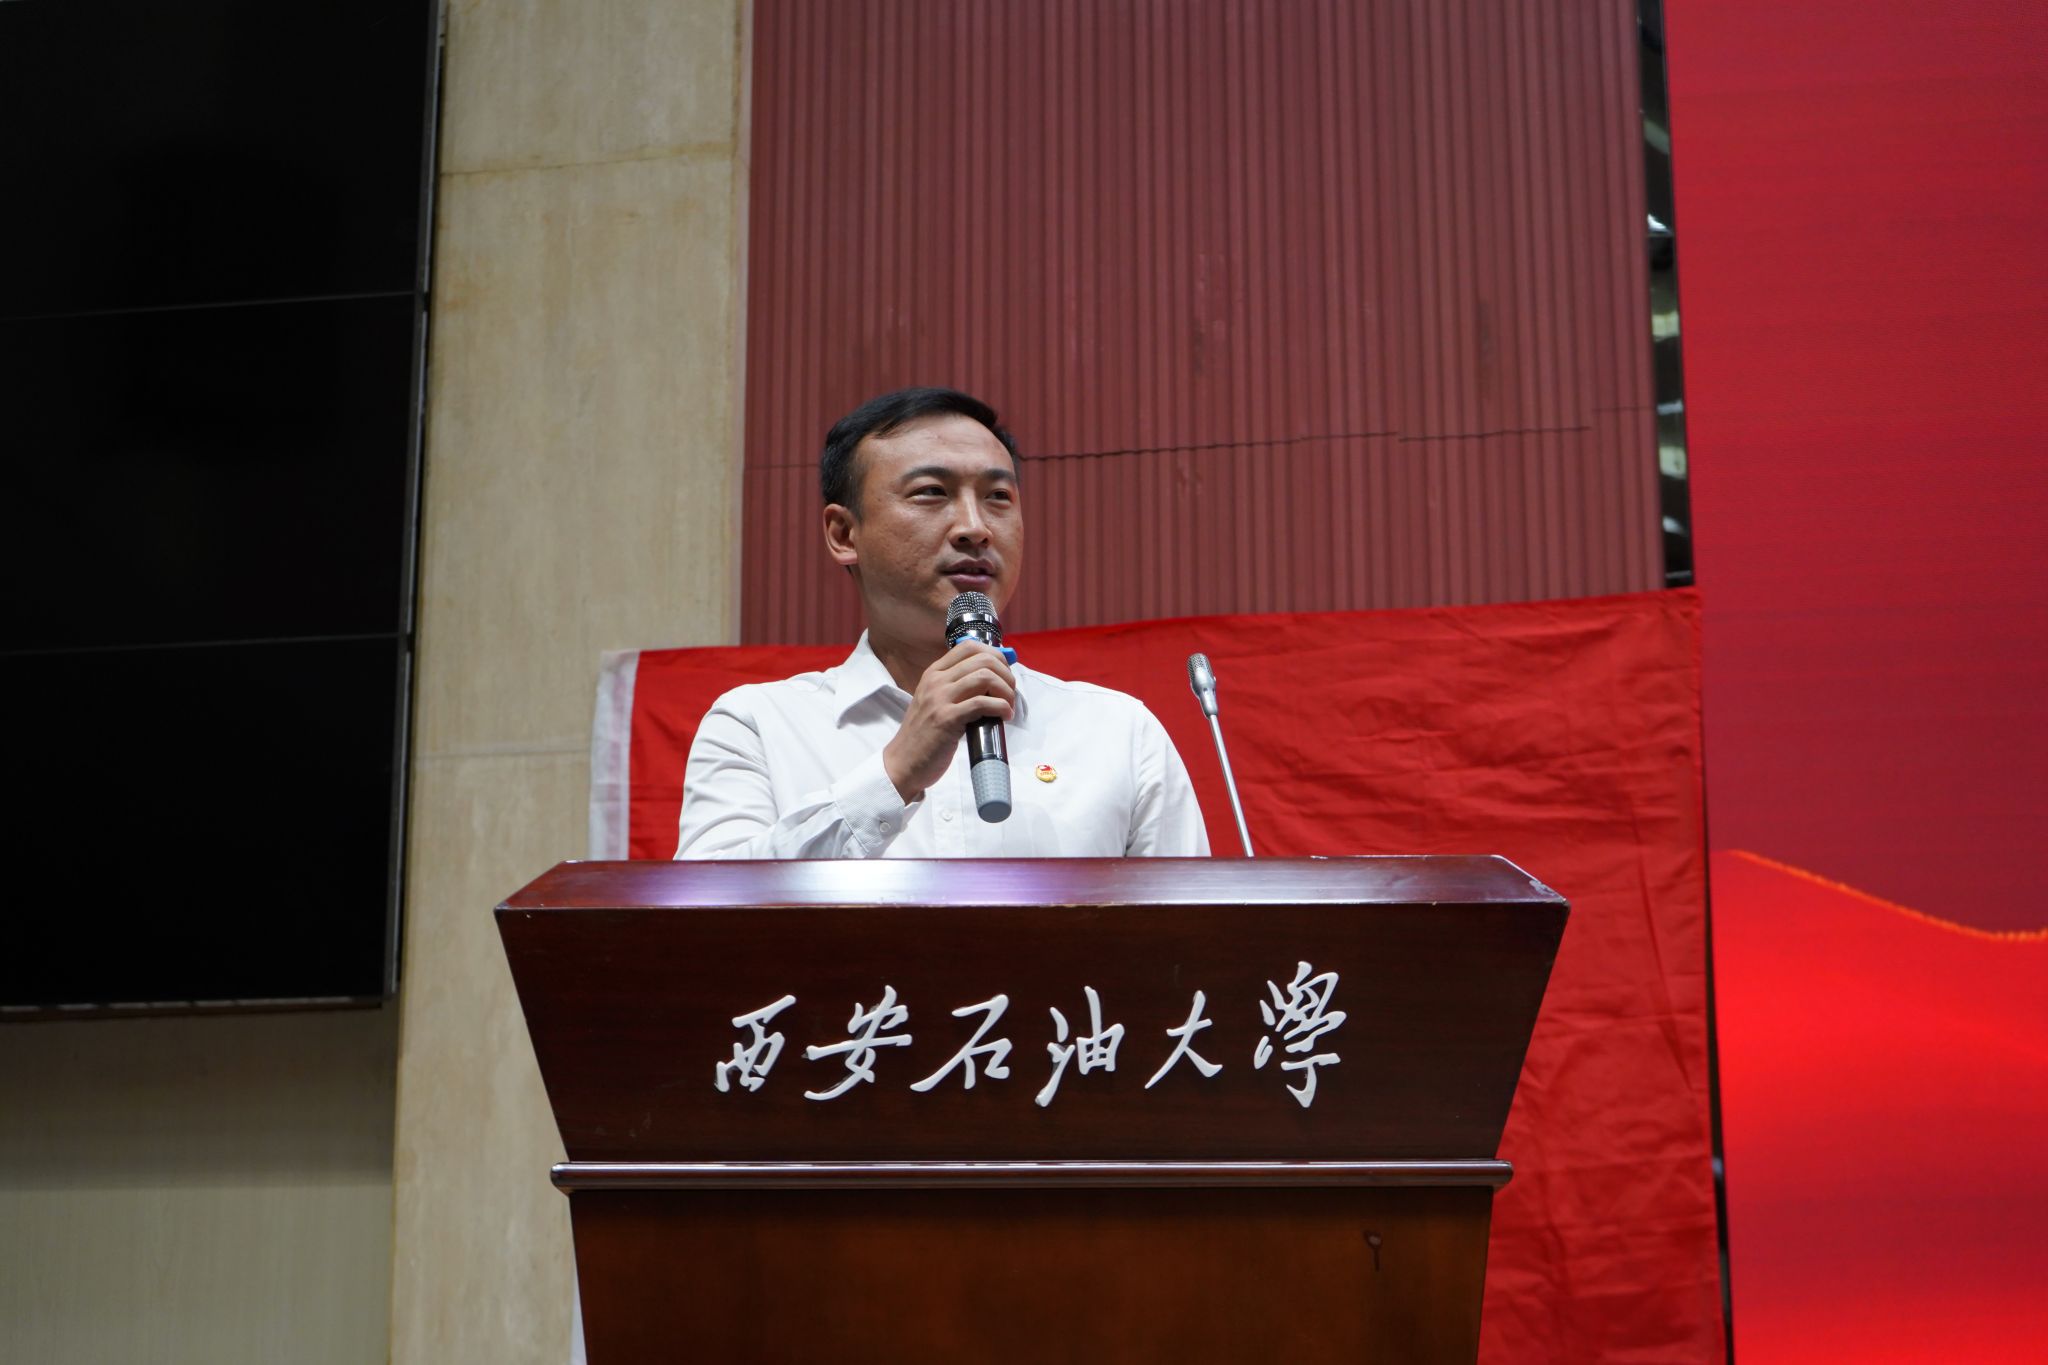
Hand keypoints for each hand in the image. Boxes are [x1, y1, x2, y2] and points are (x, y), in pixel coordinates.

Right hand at [882, 641, 1015, 801]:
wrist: (903, 762)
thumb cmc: (924, 735)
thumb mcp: (935, 701)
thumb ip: (956, 688)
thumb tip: (993, 680)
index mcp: (933, 673)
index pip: (969, 647)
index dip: (995, 656)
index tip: (1004, 674)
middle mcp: (936, 681)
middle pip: (983, 660)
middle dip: (1006, 675)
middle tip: (1010, 694)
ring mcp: (940, 699)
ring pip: (985, 677)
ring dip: (1006, 691)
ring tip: (1008, 707)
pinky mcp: (947, 719)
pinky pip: (982, 703)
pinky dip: (1001, 707)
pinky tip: (1004, 716)